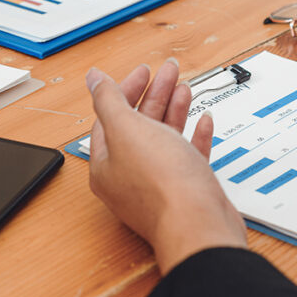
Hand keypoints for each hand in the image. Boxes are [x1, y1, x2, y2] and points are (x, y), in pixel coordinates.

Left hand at [86, 61, 246, 273]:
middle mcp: (129, 177)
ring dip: (174, 110)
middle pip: (139, 125)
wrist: (199, 224)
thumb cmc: (161, 184)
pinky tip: (203, 122)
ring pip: (164, 140)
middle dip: (155, 94)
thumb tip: (93, 79)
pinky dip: (195, 137)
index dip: (127, 89)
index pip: (110, 117)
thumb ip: (108, 100)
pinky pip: (188, 159)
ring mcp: (158, 186)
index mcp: (106, 164)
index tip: (145, 71)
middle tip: (169, 73)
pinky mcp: (186, 193)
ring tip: (184, 88)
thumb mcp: (126, 129)